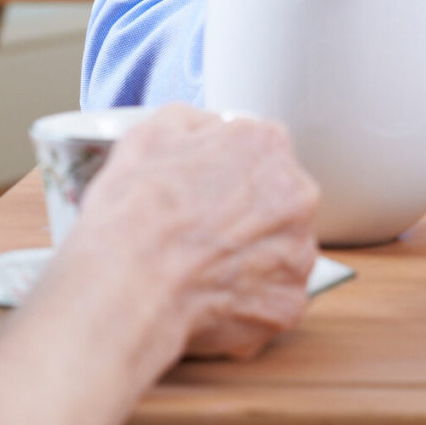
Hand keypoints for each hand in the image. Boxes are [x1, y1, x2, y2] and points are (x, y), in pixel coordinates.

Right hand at [62, 105, 319, 361]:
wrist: (127, 287)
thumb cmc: (133, 214)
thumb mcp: (150, 134)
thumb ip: (196, 123)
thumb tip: (209, 129)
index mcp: (268, 145)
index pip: (256, 154)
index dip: (223, 176)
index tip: (202, 195)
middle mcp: (297, 193)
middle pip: (275, 201)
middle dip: (243, 217)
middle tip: (199, 236)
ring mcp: (298, 250)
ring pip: (277, 251)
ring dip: (247, 260)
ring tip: (199, 270)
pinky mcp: (288, 301)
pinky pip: (270, 298)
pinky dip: (244, 302)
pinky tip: (208, 299)